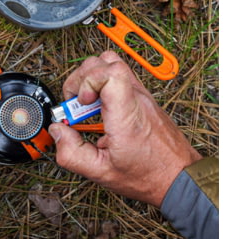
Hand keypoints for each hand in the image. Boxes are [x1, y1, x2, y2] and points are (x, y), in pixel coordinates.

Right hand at [48, 51, 200, 206]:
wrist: (180, 177)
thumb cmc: (149, 176)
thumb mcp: (101, 173)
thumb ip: (72, 153)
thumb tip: (58, 132)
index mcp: (127, 115)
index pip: (111, 72)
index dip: (88, 80)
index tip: (81, 101)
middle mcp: (137, 99)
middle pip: (106, 62)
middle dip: (82, 79)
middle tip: (76, 105)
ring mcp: (142, 96)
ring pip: (113, 64)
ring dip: (92, 79)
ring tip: (87, 104)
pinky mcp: (143, 98)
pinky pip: (120, 78)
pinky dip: (103, 86)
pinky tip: (100, 110)